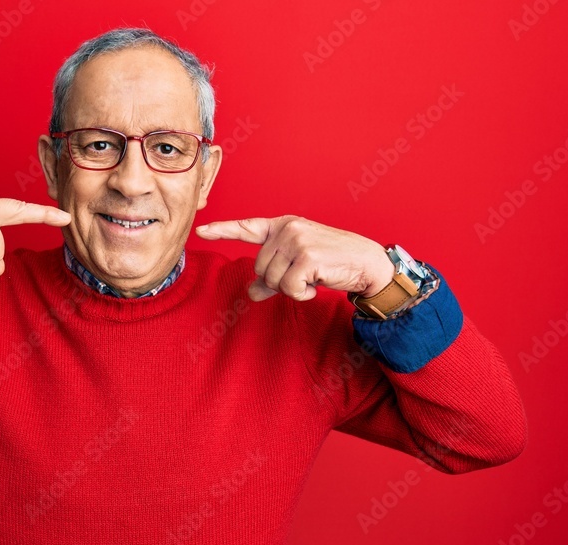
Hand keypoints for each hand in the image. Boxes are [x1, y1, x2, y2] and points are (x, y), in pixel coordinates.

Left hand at [195, 216, 392, 301]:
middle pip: (259, 268)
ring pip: (272, 280)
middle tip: (304, 276)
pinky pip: (288, 288)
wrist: (366, 264)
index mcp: (283, 226)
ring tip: (313, 277)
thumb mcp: (298, 268)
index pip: (248, 228)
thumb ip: (272, 278)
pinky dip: (302, 294)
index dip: (223, 230)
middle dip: (278, 281)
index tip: (201, 231)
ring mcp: (296, 240)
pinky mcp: (306, 256)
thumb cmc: (332, 264)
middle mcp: (287, 229)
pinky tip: (317, 284)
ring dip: (292, 288)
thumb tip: (252, 291)